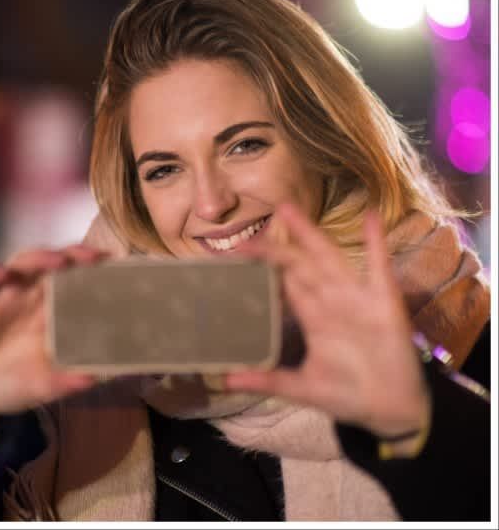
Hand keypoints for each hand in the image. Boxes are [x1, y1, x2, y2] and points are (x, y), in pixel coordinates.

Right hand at [0, 245, 104, 446]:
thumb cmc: (10, 386)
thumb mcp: (43, 388)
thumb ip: (65, 382)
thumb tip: (93, 378)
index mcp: (49, 316)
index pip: (76, 284)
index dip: (95, 274)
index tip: (119, 268)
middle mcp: (29, 301)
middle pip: (53, 265)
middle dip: (75, 256)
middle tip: (96, 258)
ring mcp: (2, 301)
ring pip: (21, 263)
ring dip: (40, 257)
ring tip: (60, 261)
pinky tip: (4, 275)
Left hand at [225, 204, 429, 438]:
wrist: (392, 410)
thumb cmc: (348, 394)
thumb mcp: (302, 388)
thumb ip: (268, 380)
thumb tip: (226, 380)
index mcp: (314, 318)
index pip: (284, 285)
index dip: (262, 269)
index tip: (235, 254)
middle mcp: (332, 303)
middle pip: (299, 266)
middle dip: (276, 247)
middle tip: (251, 227)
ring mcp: (357, 299)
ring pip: (328, 259)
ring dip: (309, 235)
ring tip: (288, 210)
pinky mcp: (384, 303)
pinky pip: (379, 267)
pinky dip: (376, 242)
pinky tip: (372, 217)